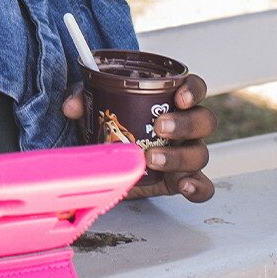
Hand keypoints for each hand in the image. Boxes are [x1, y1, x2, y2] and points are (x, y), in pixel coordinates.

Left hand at [62, 73, 216, 202]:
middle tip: (159, 127)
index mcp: (170, 103)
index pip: (194, 89)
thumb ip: (83, 99)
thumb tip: (72, 106)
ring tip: (151, 157)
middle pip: (204, 121)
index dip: (193, 90)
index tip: (179, 97)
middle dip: (185, 123)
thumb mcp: (94, 107)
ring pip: (200, 153)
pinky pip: (202, 187)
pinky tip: (184, 186)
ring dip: (178, 156)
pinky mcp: (179, 181)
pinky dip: (197, 188)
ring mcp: (186, 154)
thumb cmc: (111, 127)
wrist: (108, 164)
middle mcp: (185, 128)